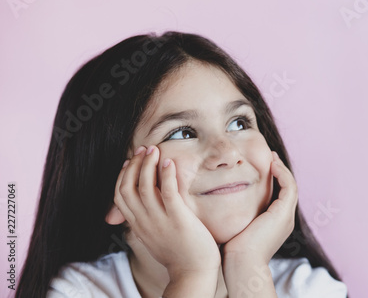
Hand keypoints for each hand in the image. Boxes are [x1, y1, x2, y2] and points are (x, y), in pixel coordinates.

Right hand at [113, 145, 220, 279]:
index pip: (120, 196)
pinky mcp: (178, 219)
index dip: (122, 176)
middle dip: (134, 165)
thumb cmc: (178, 253)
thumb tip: (139, 210)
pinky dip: (166, 175)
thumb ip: (145, 222)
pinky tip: (169, 162)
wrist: (193, 272)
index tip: (130, 161)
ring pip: (144, 187)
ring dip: (148, 165)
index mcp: (138, 225)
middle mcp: (144, 222)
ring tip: (155, 150)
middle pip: (127, 188)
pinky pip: (168, 193)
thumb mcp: (153, 237)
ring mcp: (160, 220)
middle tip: (144, 149)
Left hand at [221, 151, 297, 264]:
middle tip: (270, 156)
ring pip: (290, 185)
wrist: (241, 263)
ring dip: (282, 169)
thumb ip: (235, 213)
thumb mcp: (236, 226)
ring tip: (272, 157)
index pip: (279, 196)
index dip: (274, 180)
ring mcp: (286, 216)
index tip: (264, 166)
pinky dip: (282, 173)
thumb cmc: (233, 249)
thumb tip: (221, 202)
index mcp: (275, 223)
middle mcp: (284, 219)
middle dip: (280, 171)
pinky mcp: (283, 213)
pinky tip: (271, 164)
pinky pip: (289, 186)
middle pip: (287, 189)